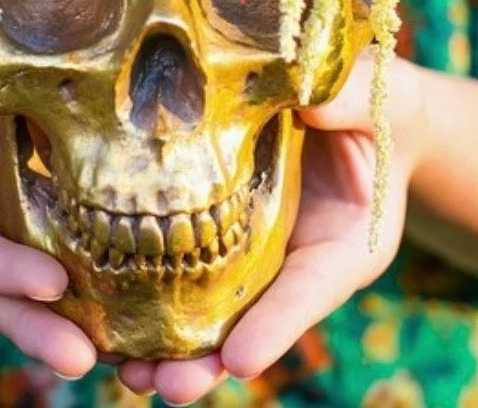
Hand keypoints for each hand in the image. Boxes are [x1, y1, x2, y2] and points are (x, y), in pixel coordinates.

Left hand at [118, 51, 428, 404]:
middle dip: (209, 358)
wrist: (348, 98)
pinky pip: (185, 262)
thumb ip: (343, 102)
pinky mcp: (219, 224)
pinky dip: (148, 293)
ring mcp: (255, 245)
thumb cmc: (372, 100)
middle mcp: (297, 255)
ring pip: (213, 306)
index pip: (312, 286)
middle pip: (253, 317)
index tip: (240, 359)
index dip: (278, 324)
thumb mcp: (370, 98)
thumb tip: (307, 100)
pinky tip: (106, 321)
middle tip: (166, 388)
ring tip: (130, 375)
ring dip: (170, 345)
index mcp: (347, 235)